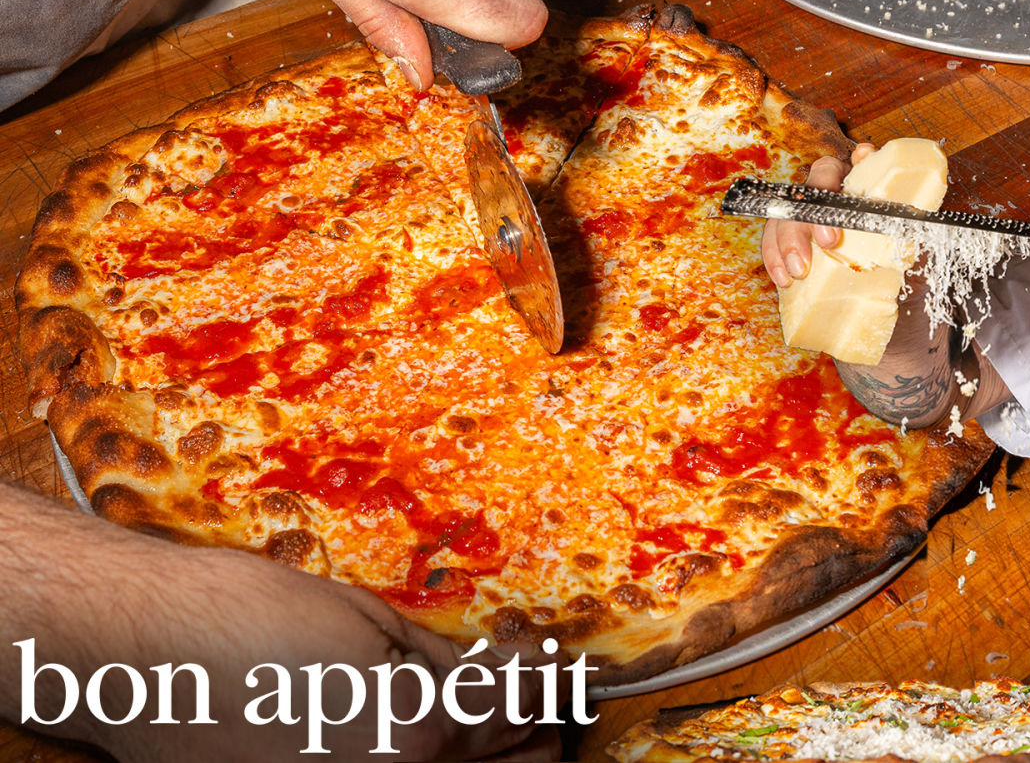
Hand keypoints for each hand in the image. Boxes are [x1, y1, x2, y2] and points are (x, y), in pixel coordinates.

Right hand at [91, 541, 566, 761]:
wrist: (129, 653)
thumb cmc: (239, 619)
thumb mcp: (364, 620)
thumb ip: (441, 659)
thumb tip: (493, 672)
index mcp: (417, 731)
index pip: (520, 709)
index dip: (550, 684)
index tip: (562, 670)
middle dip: (537, 736)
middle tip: (544, 704)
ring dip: (493, 762)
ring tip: (498, 725)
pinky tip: (414, 735)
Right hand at [761, 143, 871, 286]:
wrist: (882, 230)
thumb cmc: (885, 208)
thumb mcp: (888, 191)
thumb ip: (879, 173)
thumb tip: (864, 152)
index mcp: (838, 173)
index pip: (824, 173)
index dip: (821, 198)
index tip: (830, 236)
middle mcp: (815, 189)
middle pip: (797, 204)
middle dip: (796, 235)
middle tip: (804, 263)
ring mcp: (800, 211)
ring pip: (780, 222)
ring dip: (783, 250)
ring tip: (794, 274)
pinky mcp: (790, 233)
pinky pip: (773, 242)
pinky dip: (776, 261)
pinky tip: (784, 279)